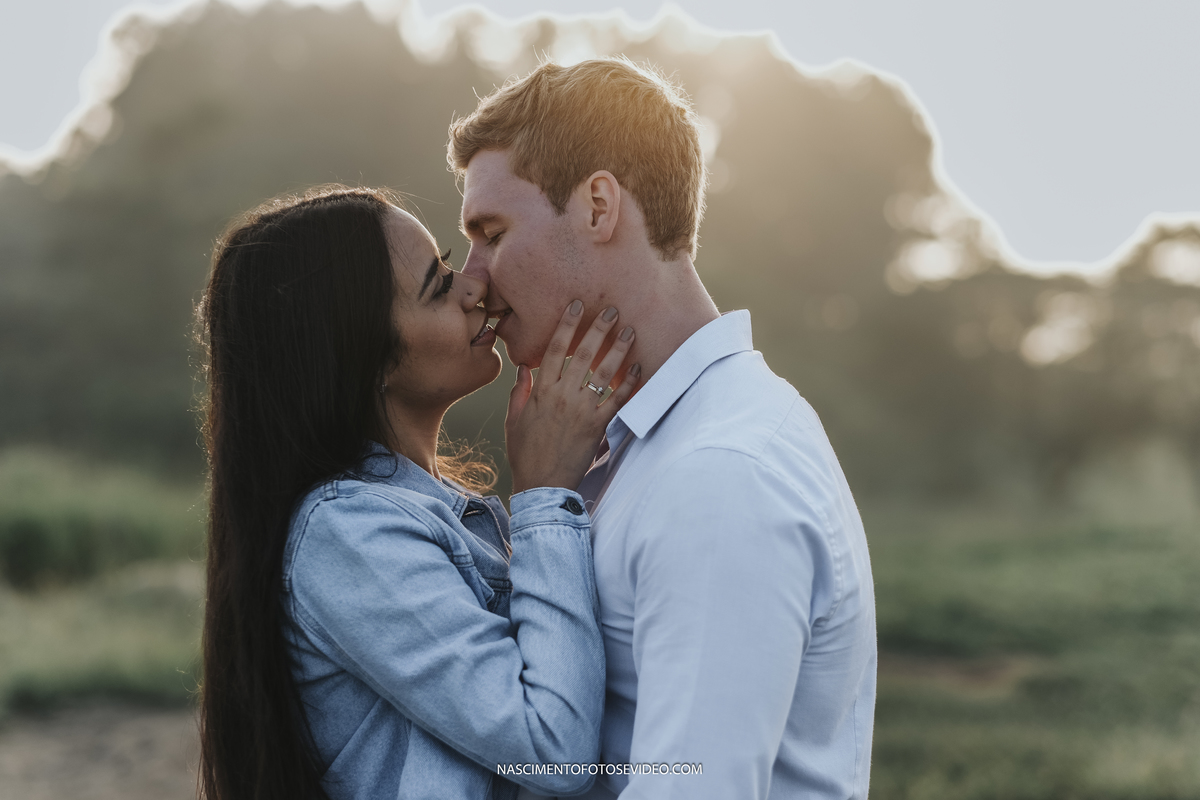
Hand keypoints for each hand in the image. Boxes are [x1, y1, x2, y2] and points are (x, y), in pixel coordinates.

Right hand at [507, 301, 639, 492]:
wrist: (542, 484)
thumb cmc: (525, 453)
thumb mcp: (514, 420)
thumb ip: (520, 392)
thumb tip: (524, 368)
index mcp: (541, 391)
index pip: (554, 349)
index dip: (566, 325)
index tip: (576, 306)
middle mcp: (562, 396)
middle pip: (582, 354)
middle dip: (598, 329)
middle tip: (612, 310)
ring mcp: (581, 410)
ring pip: (603, 372)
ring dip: (618, 349)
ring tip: (630, 331)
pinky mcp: (597, 426)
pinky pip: (616, 400)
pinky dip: (629, 383)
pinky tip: (639, 368)